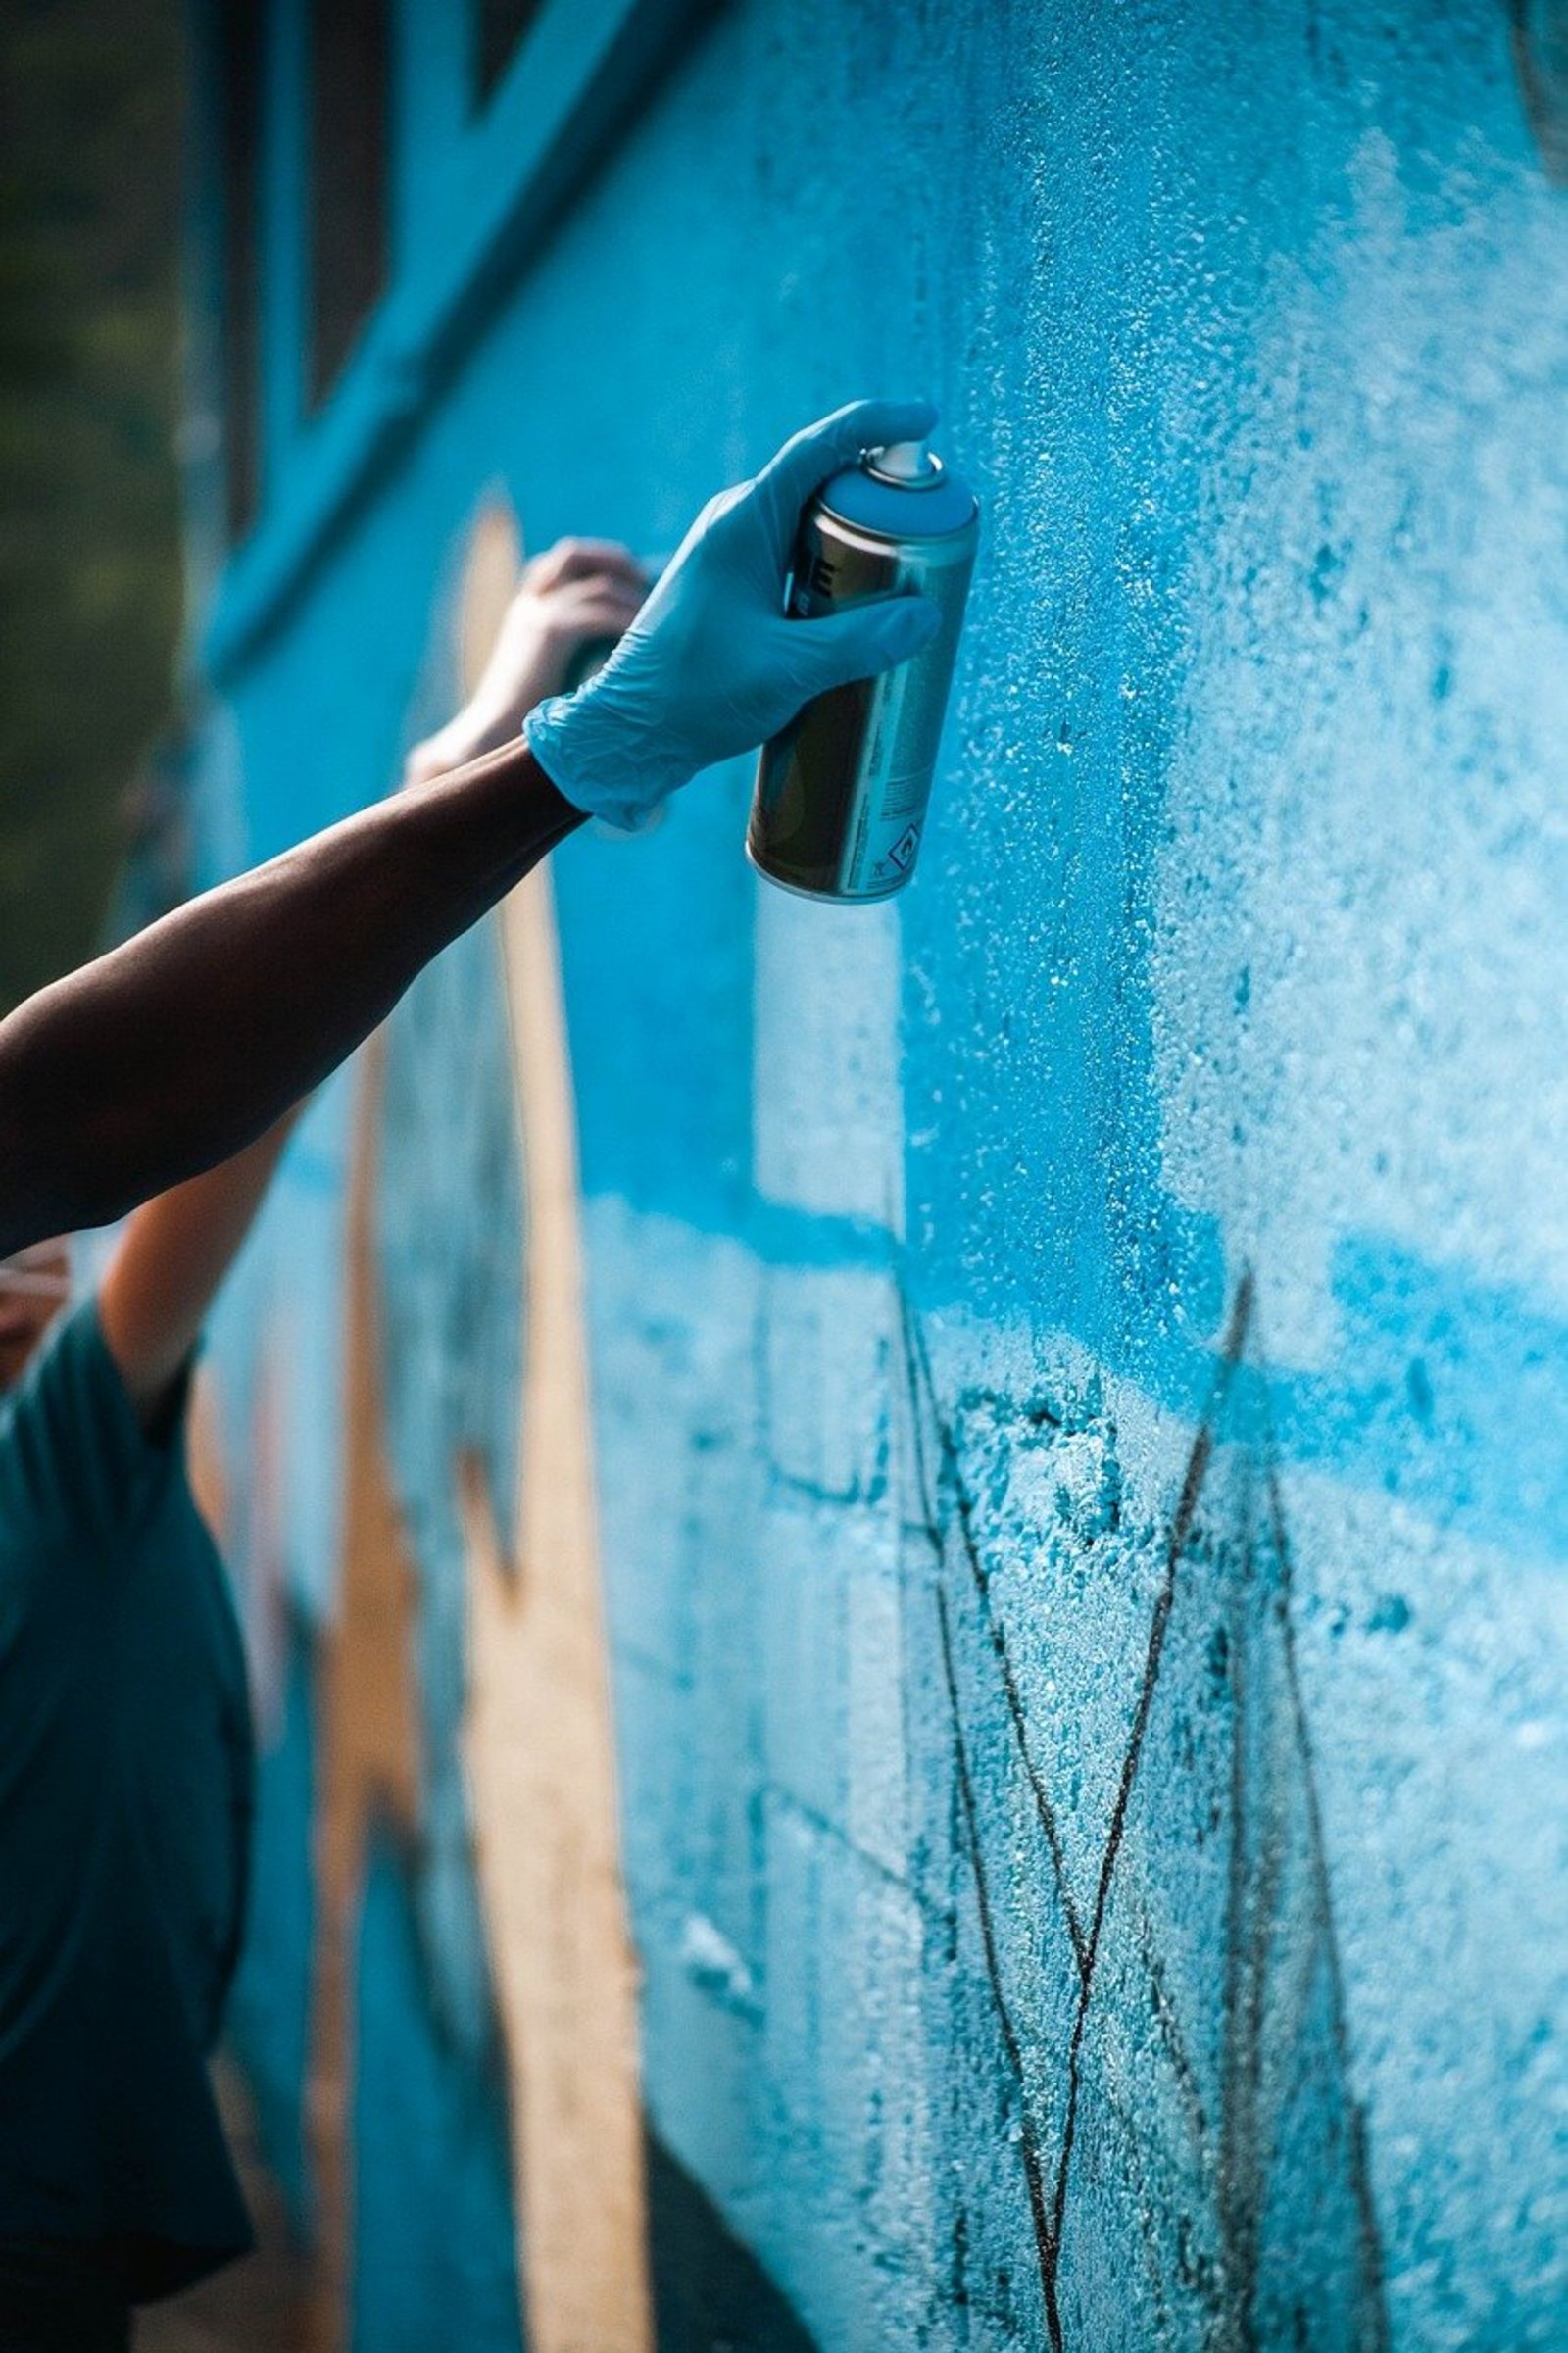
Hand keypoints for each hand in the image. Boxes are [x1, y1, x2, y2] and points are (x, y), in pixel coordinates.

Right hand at [405, 539, 645, 786]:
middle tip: (648, 585)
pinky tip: (645, 642)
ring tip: (658, 621)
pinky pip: (601, 613)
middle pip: (574, 553)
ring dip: (633, 600)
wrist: (492, 734)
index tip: (633, 580)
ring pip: (599, 584)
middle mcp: (531, 603)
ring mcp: (539, 614)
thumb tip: (620, 651)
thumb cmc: (525, 716)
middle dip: (616, 562)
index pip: (560, 562)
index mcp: (527, 609)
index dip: (599, 562)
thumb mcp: (548, 670)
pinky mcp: (550, 632)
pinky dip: (628, 623)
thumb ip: (574, 651)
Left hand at [523, 399, 942, 829]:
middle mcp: (737, 527)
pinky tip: (867, 618)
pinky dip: (838, 581)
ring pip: (815, 533)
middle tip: (934, 537)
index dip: (878, 426)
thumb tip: (926, 615)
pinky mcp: (736, 595)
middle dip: (884, 505)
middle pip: (827, 490)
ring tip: (915, 581)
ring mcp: (734, 560)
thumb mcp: (787, 671)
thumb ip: (860, 642)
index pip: (820, 447)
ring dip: (863, 549)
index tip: (927, 421)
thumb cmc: (693, 697)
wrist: (630, 736)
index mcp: (743, 521)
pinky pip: (799, 568)